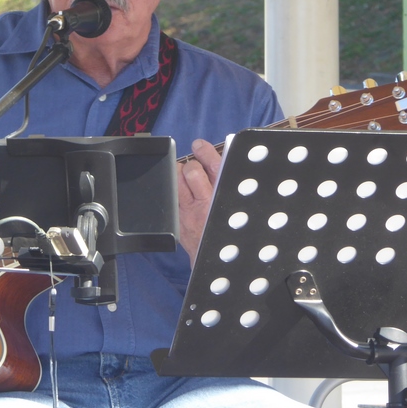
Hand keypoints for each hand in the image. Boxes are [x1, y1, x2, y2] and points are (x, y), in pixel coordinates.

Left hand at [177, 139, 221, 264]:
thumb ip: (228, 183)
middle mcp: (206, 204)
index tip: (200, 146)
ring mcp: (188, 212)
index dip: (205, 152)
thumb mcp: (236, 207)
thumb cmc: (229, 232)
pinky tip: (180, 193)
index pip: (215, 166)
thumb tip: (219, 160)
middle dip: (191, 165)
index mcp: (224, 197)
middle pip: (191, 171)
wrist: (218, 261)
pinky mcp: (178, 220)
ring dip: (179, 175)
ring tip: (185, 178)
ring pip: (176, 181)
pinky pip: (170, 196)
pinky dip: (173, 191)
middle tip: (194, 166)